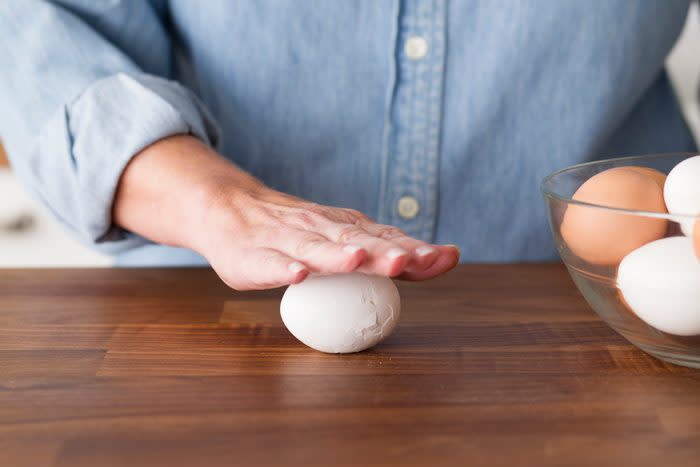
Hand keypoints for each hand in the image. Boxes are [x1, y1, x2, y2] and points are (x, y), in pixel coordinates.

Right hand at [114, 135, 459, 289]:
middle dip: (383, 252)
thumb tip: (427, 261)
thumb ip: (376, 249)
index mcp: (346, 228)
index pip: (386, 238)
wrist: (231, 209)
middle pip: (355, 241)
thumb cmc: (295, 231)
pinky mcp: (257, 256)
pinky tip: (296, 274)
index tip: (447, 258)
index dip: (415, 250)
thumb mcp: (338, 235)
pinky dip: (284, 268)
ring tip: (358, 260)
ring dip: (337, 255)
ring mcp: (289, 240)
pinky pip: (271, 262)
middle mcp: (321, 229)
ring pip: (315, 248)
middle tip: (408, 260)